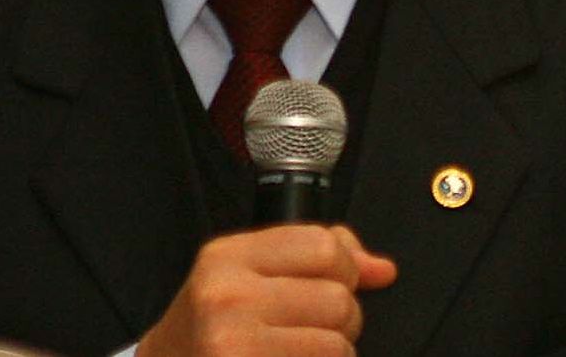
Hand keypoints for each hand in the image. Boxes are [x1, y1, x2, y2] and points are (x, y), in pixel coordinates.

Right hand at [136, 224, 395, 356]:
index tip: (331, 282)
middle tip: (313, 328)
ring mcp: (236, 347)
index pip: (322, 245)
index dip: (343, 268)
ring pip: (339, 348)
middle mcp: (228, 298)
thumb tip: (380, 268)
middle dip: (342, 319)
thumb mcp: (244, 274)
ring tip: (300, 353)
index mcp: (227, 257)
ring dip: (333, 355)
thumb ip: (312, 256)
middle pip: (339, 300)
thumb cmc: (212, 327)